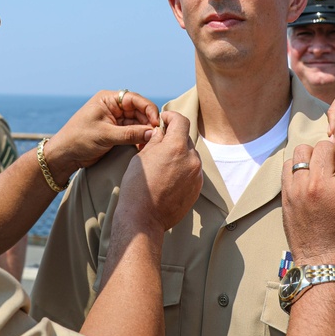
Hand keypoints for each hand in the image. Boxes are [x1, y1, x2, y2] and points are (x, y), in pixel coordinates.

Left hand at [46, 90, 160, 174]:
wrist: (64, 155)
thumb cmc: (79, 139)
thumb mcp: (105, 135)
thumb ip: (130, 134)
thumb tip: (152, 133)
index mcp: (109, 100)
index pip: (135, 99)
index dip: (149, 110)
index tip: (157, 123)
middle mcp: (114, 107)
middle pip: (139, 111)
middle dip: (148, 123)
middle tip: (157, 136)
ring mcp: (115, 120)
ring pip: (137, 123)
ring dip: (145, 132)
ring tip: (152, 143)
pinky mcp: (116, 132)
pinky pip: (133, 132)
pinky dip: (139, 138)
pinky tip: (144, 145)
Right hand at [118, 111, 202, 233]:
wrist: (143, 218)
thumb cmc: (137, 186)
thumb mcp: (142, 156)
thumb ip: (156, 140)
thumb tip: (162, 131)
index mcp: (176, 147)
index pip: (181, 121)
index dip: (171, 117)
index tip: (164, 119)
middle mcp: (191, 159)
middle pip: (185, 139)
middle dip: (173, 138)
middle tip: (159, 145)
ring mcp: (196, 175)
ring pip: (189, 156)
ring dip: (179, 155)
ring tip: (163, 165)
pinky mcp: (197, 188)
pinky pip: (192, 171)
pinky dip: (183, 170)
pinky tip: (168, 178)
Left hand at [282, 137, 334, 266]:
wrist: (322, 259)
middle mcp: (321, 184)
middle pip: (326, 145)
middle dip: (333, 151)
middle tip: (334, 164)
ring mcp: (300, 187)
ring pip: (304, 149)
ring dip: (312, 155)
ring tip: (317, 168)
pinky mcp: (286, 193)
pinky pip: (287, 163)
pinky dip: (296, 166)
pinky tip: (304, 177)